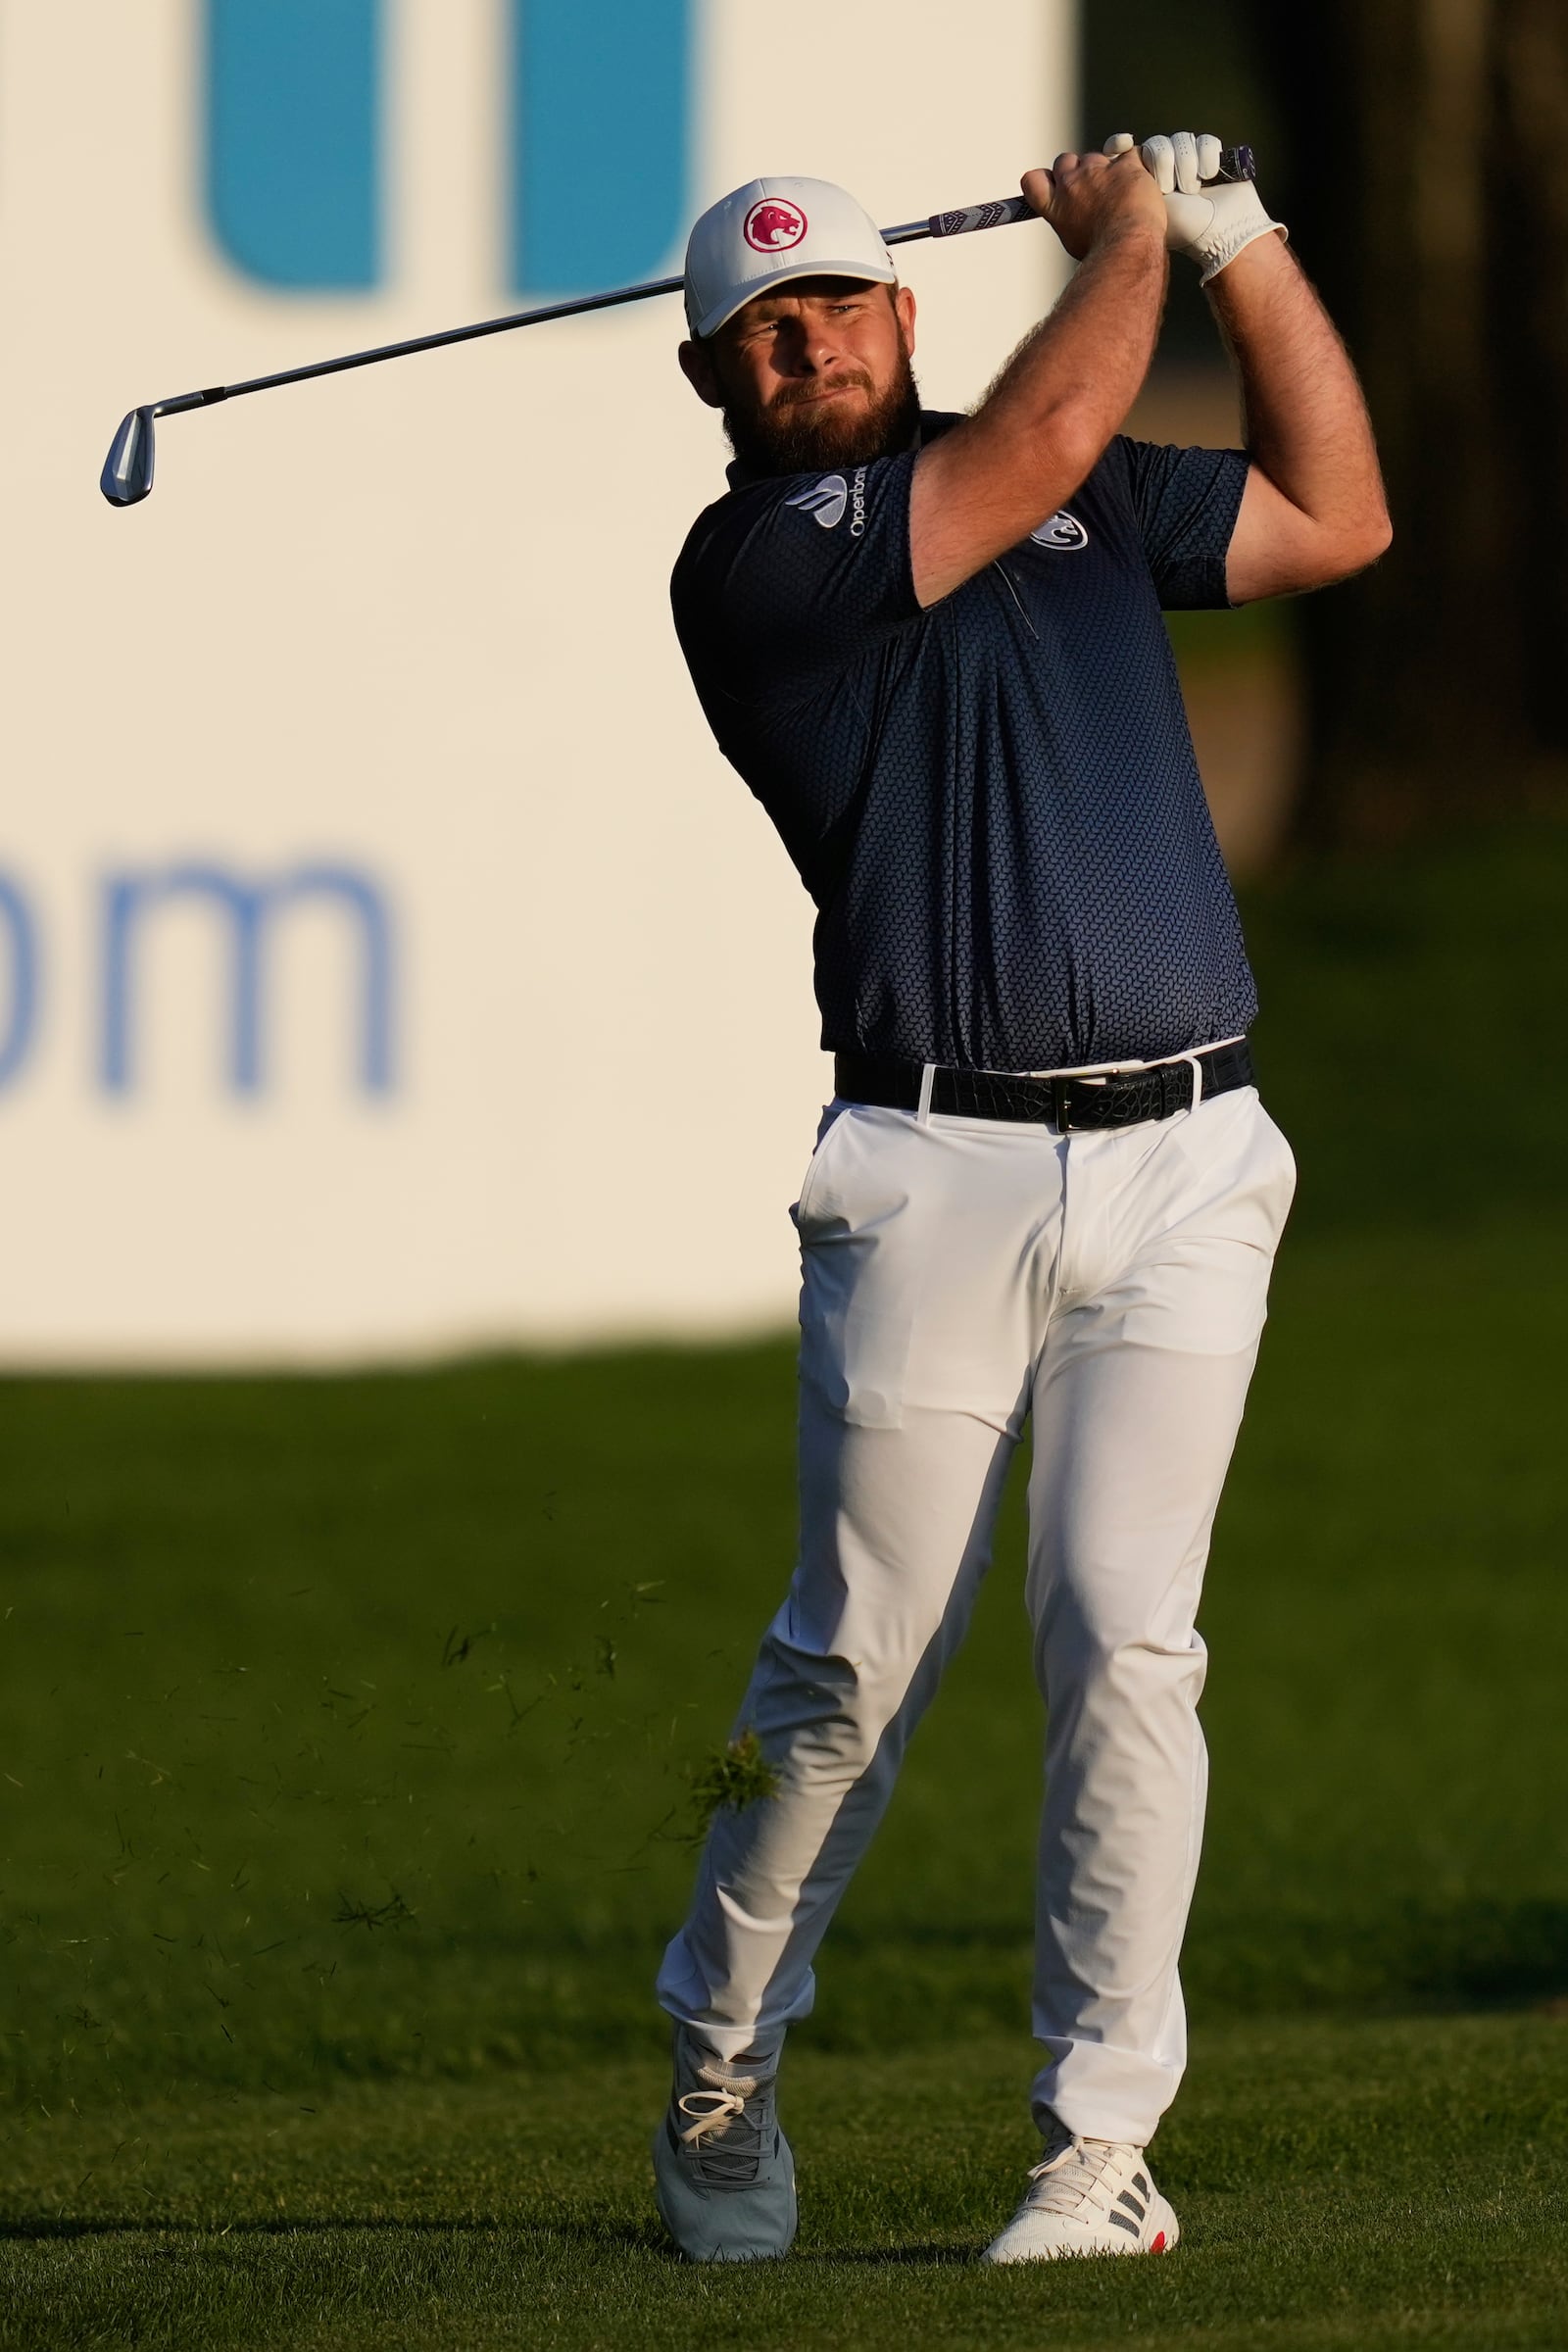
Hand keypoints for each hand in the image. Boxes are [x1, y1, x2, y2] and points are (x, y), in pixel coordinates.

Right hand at [1021, 148, 1167, 263]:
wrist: (1127, 247)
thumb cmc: (1102, 252)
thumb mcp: (1074, 242)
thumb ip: (1071, 221)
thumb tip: (1077, 222)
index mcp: (1056, 206)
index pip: (1033, 180)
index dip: (1045, 178)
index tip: (1055, 183)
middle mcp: (1072, 184)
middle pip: (1065, 161)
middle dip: (1077, 169)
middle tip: (1094, 189)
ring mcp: (1097, 171)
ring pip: (1096, 156)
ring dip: (1106, 169)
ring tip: (1122, 193)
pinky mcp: (1124, 165)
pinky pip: (1129, 154)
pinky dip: (1134, 166)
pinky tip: (1139, 183)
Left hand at [1102, 130, 1285, 282]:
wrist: (1219, 232)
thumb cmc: (1181, 228)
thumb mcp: (1142, 208)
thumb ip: (1123, 188)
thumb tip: (1109, 162)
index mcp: (1144, 183)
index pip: (1126, 151)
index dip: (1122, 143)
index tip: (1124, 143)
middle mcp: (1166, 171)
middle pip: (1157, 144)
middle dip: (1164, 164)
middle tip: (1169, 189)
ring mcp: (1190, 164)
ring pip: (1181, 141)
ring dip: (1186, 165)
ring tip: (1192, 190)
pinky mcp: (1213, 159)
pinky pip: (1205, 142)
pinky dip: (1207, 158)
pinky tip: (1209, 177)